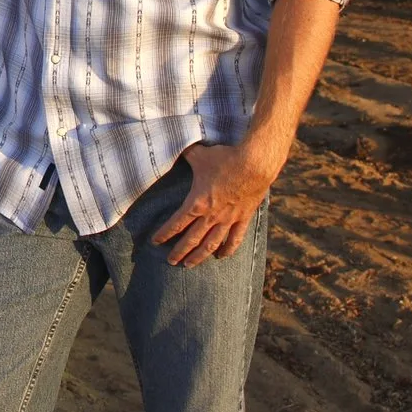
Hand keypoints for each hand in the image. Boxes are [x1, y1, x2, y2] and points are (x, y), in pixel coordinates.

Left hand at [150, 140, 280, 265]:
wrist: (255, 163)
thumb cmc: (225, 158)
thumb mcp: (200, 154)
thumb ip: (186, 153)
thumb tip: (174, 145)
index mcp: (197, 203)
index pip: (176, 223)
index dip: (165, 233)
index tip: (155, 241)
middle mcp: (211, 216)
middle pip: (192, 239)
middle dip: (179, 252)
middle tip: (171, 261)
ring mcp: (228, 219)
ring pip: (211, 244)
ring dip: (199, 256)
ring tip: (190, 265)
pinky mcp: (243, 218)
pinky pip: (235, 238)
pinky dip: (228, 250)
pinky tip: (222, 257)